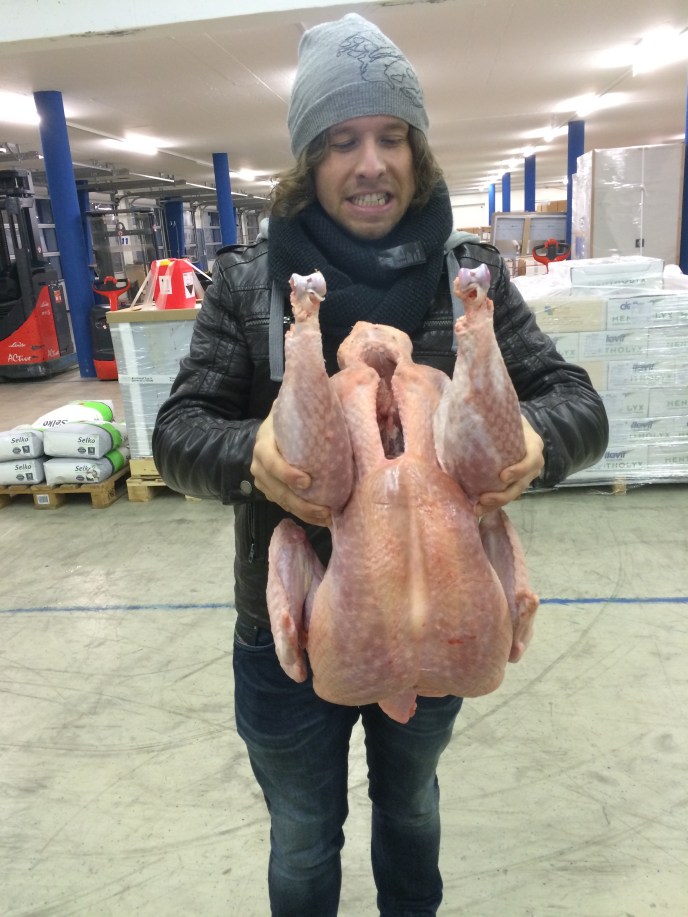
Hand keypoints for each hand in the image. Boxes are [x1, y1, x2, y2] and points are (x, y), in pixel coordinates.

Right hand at [250, 409, 331, 525]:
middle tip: (326, 511)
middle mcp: (259, 463)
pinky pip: (284, 505)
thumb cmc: (290, 417)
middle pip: (278, 490)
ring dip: (304, 513)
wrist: (273, 426)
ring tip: (327, 517)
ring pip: (282, 501)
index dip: (286, 473)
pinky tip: (320, 518)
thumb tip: (333, 401)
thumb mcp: (293, 408)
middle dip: (302, 504)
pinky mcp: (269, 489)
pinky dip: (302, 513)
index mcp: (264, 442)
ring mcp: (262, 479)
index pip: (271, 461)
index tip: (307, 481)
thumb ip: (307, 407)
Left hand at [475, 416, 544, 515]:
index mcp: (533, 445)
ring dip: (495, 504)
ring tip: (477, 509)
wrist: (511, 425)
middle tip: (483, 499)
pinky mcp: (513, 483)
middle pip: (521, 485)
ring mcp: (524, 476)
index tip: (503, 475)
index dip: (520, 470)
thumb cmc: (506, 418)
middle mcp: (532, 464)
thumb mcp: (506, 414)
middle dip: (503, 495)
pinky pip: (504, 496)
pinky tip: (476, 509)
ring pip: (513, 494)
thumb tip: (468, 406)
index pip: (532, 460)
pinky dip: (492, 504)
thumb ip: (494, 413)